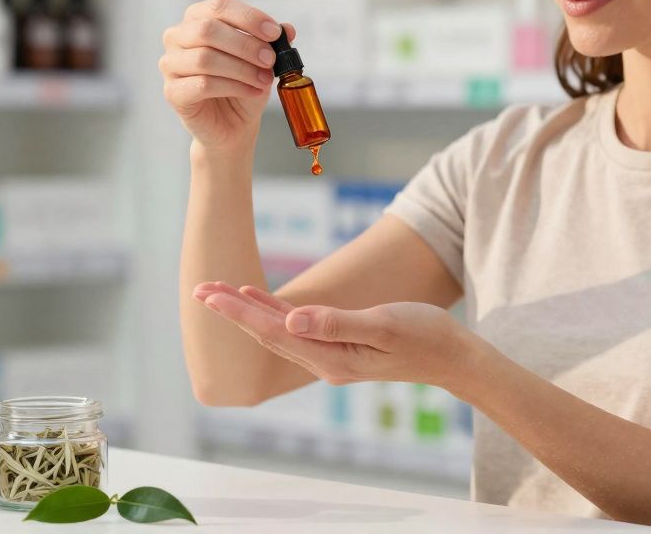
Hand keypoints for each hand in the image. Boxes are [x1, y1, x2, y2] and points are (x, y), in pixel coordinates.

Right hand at [160, 0, 296, 152]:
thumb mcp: (262, 60)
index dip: (249, 17)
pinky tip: (252, 92)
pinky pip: (202, 84)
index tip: (274, 33)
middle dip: (245, 44)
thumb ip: (272, 41)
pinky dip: (233, 87)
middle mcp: (177, 37)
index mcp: (197, 18)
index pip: (219, 6)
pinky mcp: (173, 92)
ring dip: (242, 69)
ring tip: (264, 80)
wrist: (233, 125)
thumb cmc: (243, 85)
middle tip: (270, 60)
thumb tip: (287, 29)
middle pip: (208, 29)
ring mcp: (170, 65)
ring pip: (205, 58)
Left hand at [191, 281, 478, 390]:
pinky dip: (271, 312)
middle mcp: (323, 362)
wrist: (453, 357)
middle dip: (230, 312)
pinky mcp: (338, 346)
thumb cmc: (425, 336)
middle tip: (198, 289)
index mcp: (330, 359)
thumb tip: (291, 319)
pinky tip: (255, 297)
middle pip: (266, 334)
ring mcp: (329, 356)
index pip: (274, 332)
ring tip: (214, 291)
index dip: (239, 312)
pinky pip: (294, 329)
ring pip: (276, 331)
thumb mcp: (384, 325)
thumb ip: (337, 323)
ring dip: (245, 311)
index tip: (209, 294)